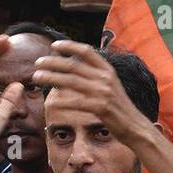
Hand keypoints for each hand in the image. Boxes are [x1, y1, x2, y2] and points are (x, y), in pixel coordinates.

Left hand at [32, 40, 156, 146]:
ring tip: (36, 77)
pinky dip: (62, 101)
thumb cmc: (120, 108)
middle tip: (38, 62)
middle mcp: (106, 78)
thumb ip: (96, 76)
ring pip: (71, 82)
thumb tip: (75, 69)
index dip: (69, 46)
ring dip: (51, 78)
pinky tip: (51, 101)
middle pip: (73, 66)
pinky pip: (76, 102)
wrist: (136, 127)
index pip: (86, 52)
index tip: (54, 45)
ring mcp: (104, 92)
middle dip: (53, 62)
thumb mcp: (111, 86)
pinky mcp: (101, 108)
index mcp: (108, 70)